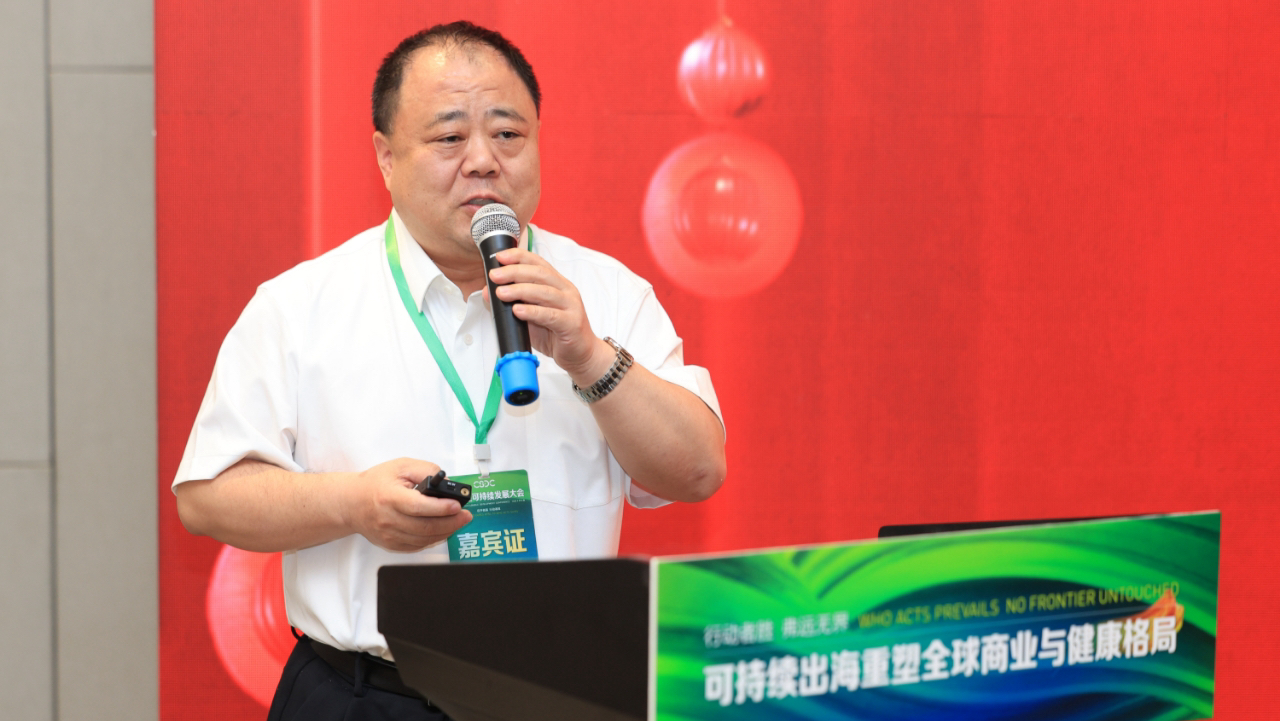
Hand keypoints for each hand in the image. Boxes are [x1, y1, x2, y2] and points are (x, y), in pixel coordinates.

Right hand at [347, 457, 471, 552]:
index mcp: (389, 497)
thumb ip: (425, 470)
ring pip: (424, 539)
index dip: (440, 508)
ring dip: (446, 531)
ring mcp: (389, 535)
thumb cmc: (376, 483)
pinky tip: (444, 530)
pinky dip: (434, 539)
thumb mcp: (400, 466)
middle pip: (424, 526)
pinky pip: (418, 546)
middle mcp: (388, 519)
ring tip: (459, 521)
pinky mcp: (391, 544)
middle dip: (451, 522)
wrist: (353, 503)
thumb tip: (445, 481)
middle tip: (466, 516)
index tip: (457, 505)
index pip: (417, 506)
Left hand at [488, 248, 613, 381]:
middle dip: (514, 272)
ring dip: (520, 291)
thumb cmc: (556, 334)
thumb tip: (487, 292)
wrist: (581, 355)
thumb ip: (511, 303)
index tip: (499, 257)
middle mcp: (566, 290)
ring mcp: (571, 306)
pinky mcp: (572, 324)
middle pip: (540, 274)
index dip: (518, 256)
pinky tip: (518, 311)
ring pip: (545, 292)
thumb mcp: (530, 316)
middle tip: (495, 275)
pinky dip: (533, 312)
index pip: (538, 263)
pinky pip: (551, 315)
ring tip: (501, 293)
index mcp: (557, 283)